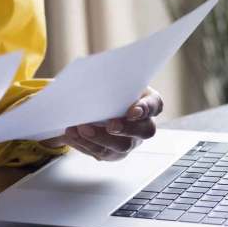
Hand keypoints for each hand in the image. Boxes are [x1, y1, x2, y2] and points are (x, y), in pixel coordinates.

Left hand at [39, 87, 164, 161]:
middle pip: (145, 131)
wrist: (91, 103)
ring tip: (81, 128)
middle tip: (111, 125)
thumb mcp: (110, 78)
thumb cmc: (106, 88)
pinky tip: (72, 134)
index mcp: (147, 101)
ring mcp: (130, 141)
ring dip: (100, 138)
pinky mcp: (113, 152)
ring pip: (122, 146)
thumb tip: (94, 73)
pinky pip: (102, 153)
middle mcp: (143, 124)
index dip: (147, 108)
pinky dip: (85, 143)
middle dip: (127, 128)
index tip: (133, 110)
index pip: (155, 105)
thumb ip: (109, 76)